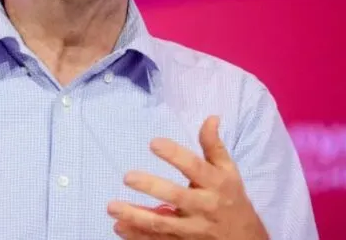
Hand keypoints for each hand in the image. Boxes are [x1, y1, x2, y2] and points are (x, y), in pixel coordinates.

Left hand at [107, 116, 268, 239]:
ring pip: (163, 224)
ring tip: (112, 207)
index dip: (175, 155)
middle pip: (177, 196)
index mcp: (216, 184)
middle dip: (151, 187)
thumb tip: (211, 117)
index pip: (195, 167)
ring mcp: (193, 229)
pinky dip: (138, 236)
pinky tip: (119, 227)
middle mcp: (205, 206)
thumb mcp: (229, 171)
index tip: (154, 143)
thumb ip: (214, 146)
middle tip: (128, 176)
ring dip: (136, 217)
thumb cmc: (232, 199)